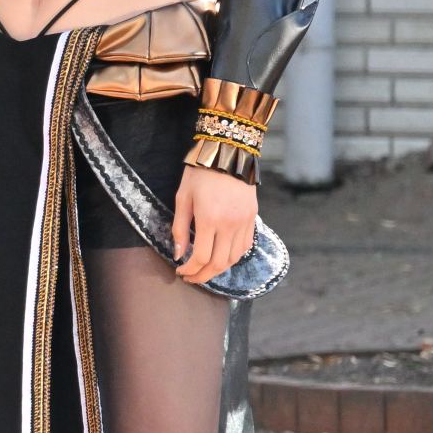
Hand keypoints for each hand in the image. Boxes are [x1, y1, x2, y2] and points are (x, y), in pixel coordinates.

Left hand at [173, 165, 257, 285]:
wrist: (229, 154)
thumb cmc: (200, 174)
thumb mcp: (183, 198)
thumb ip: (180, 228)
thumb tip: (179, 254)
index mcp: (210, 219)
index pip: (201, 257)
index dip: (190, 269)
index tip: (180, 271)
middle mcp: (230, 224)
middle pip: (219, 263)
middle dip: (204, 276)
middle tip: (191, 277)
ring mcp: (244, 222)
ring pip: (235, 258)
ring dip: (219, 269)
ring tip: (205, 271)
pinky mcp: (253, 218)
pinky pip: (245, 246)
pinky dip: (234, 257)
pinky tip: (221, 258)